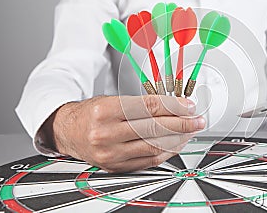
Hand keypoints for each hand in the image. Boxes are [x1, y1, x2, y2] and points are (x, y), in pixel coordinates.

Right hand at [42, 95, 204, 172]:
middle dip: (182, 124)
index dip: (174, 105)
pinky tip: (176, 143)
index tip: (189, 105)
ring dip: (178, 139)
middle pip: (154, 128)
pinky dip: (166, 152)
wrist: (68, 132)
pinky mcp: (116, 167)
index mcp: (105, 111)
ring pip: (154, 146)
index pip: (149, 107)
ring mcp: (111, 154)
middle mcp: (106, 134)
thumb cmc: (92, 113)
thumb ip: (142, 104)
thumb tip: (175, 106)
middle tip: (197, 120)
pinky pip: (149, 161)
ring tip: (190, 131)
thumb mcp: (112, 99)